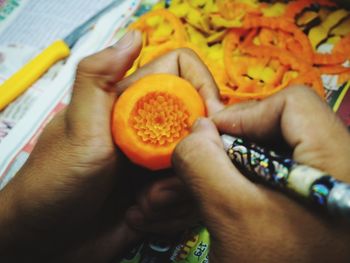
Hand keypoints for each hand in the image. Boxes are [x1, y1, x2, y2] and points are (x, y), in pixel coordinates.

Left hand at [0, 32, 221, 261]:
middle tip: (161, 185)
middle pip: (203, 127)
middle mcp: (153, 132)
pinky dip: (172, 214)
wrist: (50, 242)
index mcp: (135, 105)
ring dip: (177, 195)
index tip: (211, 122)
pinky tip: (139, 218)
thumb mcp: (78, 128)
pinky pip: (193, 199)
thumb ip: (99, 78)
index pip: (184, 76)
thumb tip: (134, 35)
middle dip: (194, 161)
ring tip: (139, 206)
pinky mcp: (164, 195)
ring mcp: (159, 165)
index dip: (204, 90)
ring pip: (203, 167)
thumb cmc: (56, 183)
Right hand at [172, 87, 349, 262]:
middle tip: (211, 162)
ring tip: (223, 184)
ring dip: (244, 159)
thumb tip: (196, 130)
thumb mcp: (232, 220)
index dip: (245, 115)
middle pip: (287, 124)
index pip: (293, 105)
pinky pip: (286, 169)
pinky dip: (255, 175)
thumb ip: (204, 164)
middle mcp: (348, 166)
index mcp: (344, 163)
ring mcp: (334, 183)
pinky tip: (241, 196)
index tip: (209, 138)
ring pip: (283, 147)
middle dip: (240, 139)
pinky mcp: (323, 196)